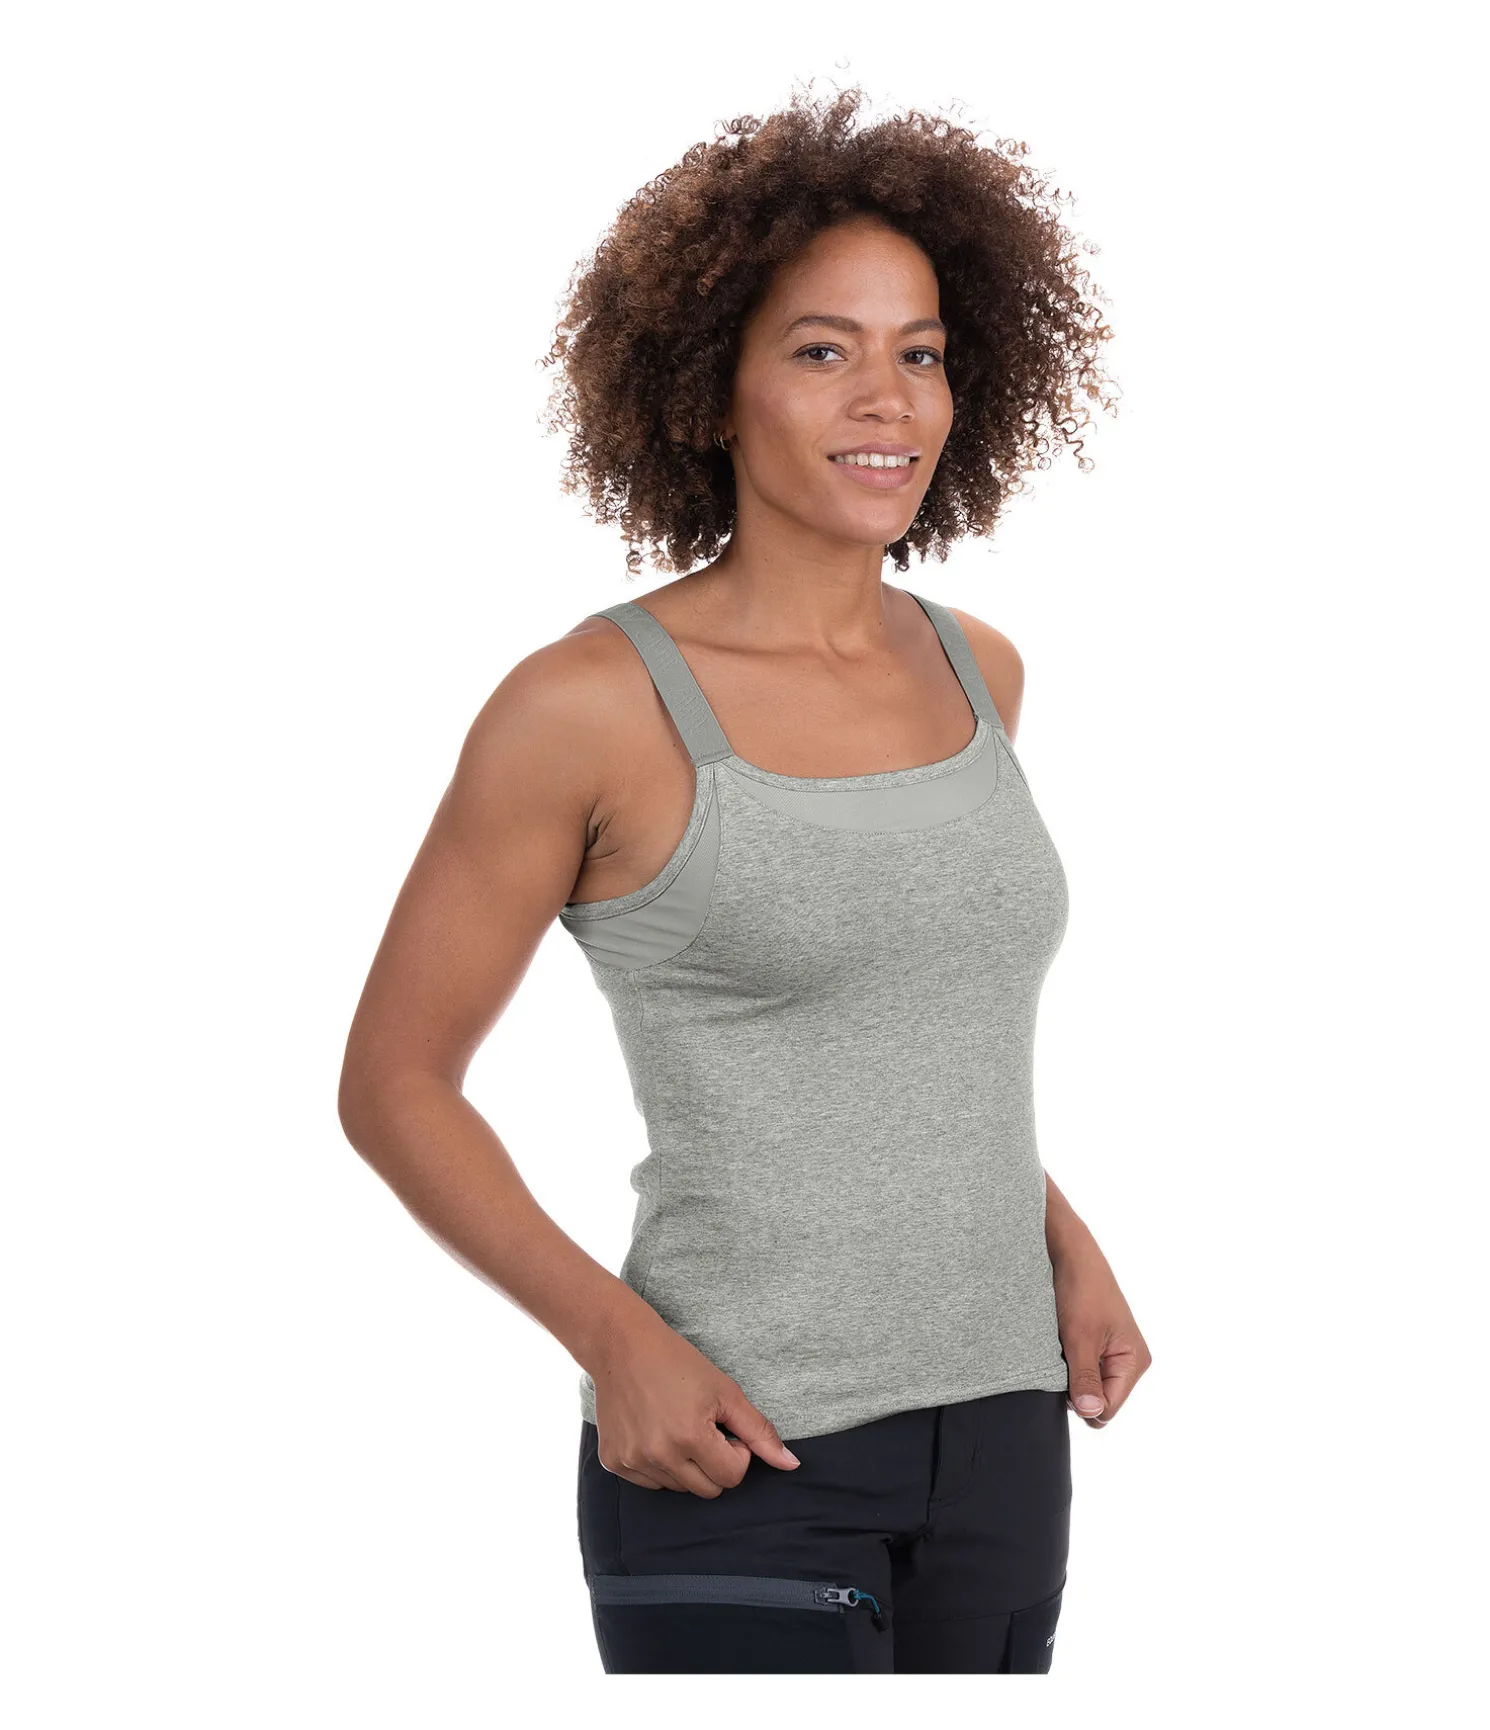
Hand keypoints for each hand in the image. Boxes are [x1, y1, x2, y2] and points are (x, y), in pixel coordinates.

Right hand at [588, 1312, 801, 1496]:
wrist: (622, 1346)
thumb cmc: (678, 1362)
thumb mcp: (725, 1391)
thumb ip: (759, 1431)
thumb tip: (792, 1465)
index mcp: (690, 1436)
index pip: (732, 1477)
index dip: (736, 1452)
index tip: (723, 1427)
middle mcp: (659, 1455)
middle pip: (707, 1489)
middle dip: (714, 1463)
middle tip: (702, 1427)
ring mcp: (632, 1461)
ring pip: (679, 1488)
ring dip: (686, 1465)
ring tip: (676, 1426)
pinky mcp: (613, 1462)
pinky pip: (650, 1483)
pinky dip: (659, 1465)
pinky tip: (654, 1431)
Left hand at [1051, 1240, 1151, 1428]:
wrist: (1070, 1253)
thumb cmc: (1081, 1290)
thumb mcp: (1080, 1337)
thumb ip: (1085, 1377)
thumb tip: (1091, 1413)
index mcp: (1134, 1362)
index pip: (1108, 1409)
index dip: (1083, 1400)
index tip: (1067, 1371)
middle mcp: (1128, 1361)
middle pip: (1098, 1400)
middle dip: (1077, 1387)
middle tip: (1064, 1355)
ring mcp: (1112, 1354)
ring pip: (1086, 1386)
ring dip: (1070, 1372)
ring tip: (1063, 1344)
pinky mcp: (1096, 1346)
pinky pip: (1080, 1369)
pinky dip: (1067, 1361)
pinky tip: (1062, 1341)